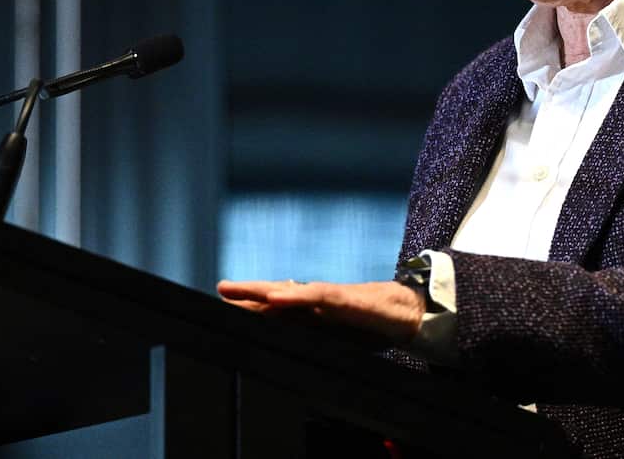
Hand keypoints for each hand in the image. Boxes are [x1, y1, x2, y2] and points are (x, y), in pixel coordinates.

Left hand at [217, 279, 425, 344]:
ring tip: (235, 289)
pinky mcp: (342, 299)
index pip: (274, 308)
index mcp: (310, 311)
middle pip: (274, 295)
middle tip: (220, 289)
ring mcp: (326, 297)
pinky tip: (276, 297)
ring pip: (288, 291)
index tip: (223, 304)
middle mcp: (313, 300)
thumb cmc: (369, 322)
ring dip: (260, 290)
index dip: (249, 306)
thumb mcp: (335, 333)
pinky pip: (314, 296)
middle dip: (246, 294)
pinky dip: (294, 295)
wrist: (403, 313)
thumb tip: (290, 334)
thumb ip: (313, 330)